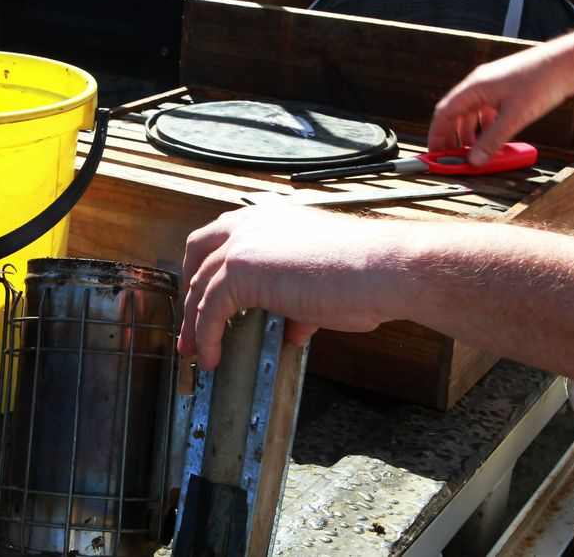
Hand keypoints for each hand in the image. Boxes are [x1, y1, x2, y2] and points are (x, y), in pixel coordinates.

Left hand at [178, 204, 408, 369]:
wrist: (382, 270)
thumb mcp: (321, 285)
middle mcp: (251, 222)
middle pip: (198, 254)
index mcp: (270, 216)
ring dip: (194, 323)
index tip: (205, 296)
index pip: (222, 236)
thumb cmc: (365, 273)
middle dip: (191, 291)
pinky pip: (210, 309)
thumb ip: (298, 303)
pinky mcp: (241, 271)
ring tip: (195, 351)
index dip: (208, 267)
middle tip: (191, 324)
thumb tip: (293, 327)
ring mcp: (243, 244)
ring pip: (200, 286)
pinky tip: (211, 357)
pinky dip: (206, 336)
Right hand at [428, 45, 573, 165]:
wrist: (570, 61)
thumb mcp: (515, 117)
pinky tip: (494, 139)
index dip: (436, 135)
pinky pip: (489, 112)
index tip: (434, 153)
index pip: (444, 113)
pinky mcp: (508, 90)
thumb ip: (492, 140)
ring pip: (473, 114)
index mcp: (475, 87)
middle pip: (456, 115)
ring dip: (470, 134)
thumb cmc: (543, 80)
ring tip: (473, 152)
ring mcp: (494, 87)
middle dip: (452, 138)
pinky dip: (486, 128)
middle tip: (453, 157)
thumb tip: (475, 160)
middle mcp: (480, 85)